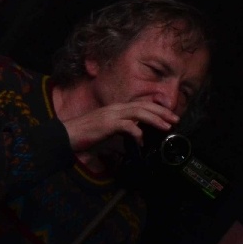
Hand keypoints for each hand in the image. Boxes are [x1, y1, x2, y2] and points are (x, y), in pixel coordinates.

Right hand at [62, 101, 178, 153]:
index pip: (140, 104)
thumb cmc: (86, 133)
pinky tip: (141, 139)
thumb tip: (136, 135)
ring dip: (154, 118)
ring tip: (166, 125)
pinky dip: (136, 132)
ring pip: (138, 112)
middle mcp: (115, 108)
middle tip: (175, 119)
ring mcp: (111, 115)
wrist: (67, 134)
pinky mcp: (107, 124)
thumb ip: (121, 129)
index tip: (169, 116)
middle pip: (143, 105)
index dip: (157, 109)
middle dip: (161, 111)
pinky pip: (127, 125)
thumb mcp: (108, 129)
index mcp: (116, 108)